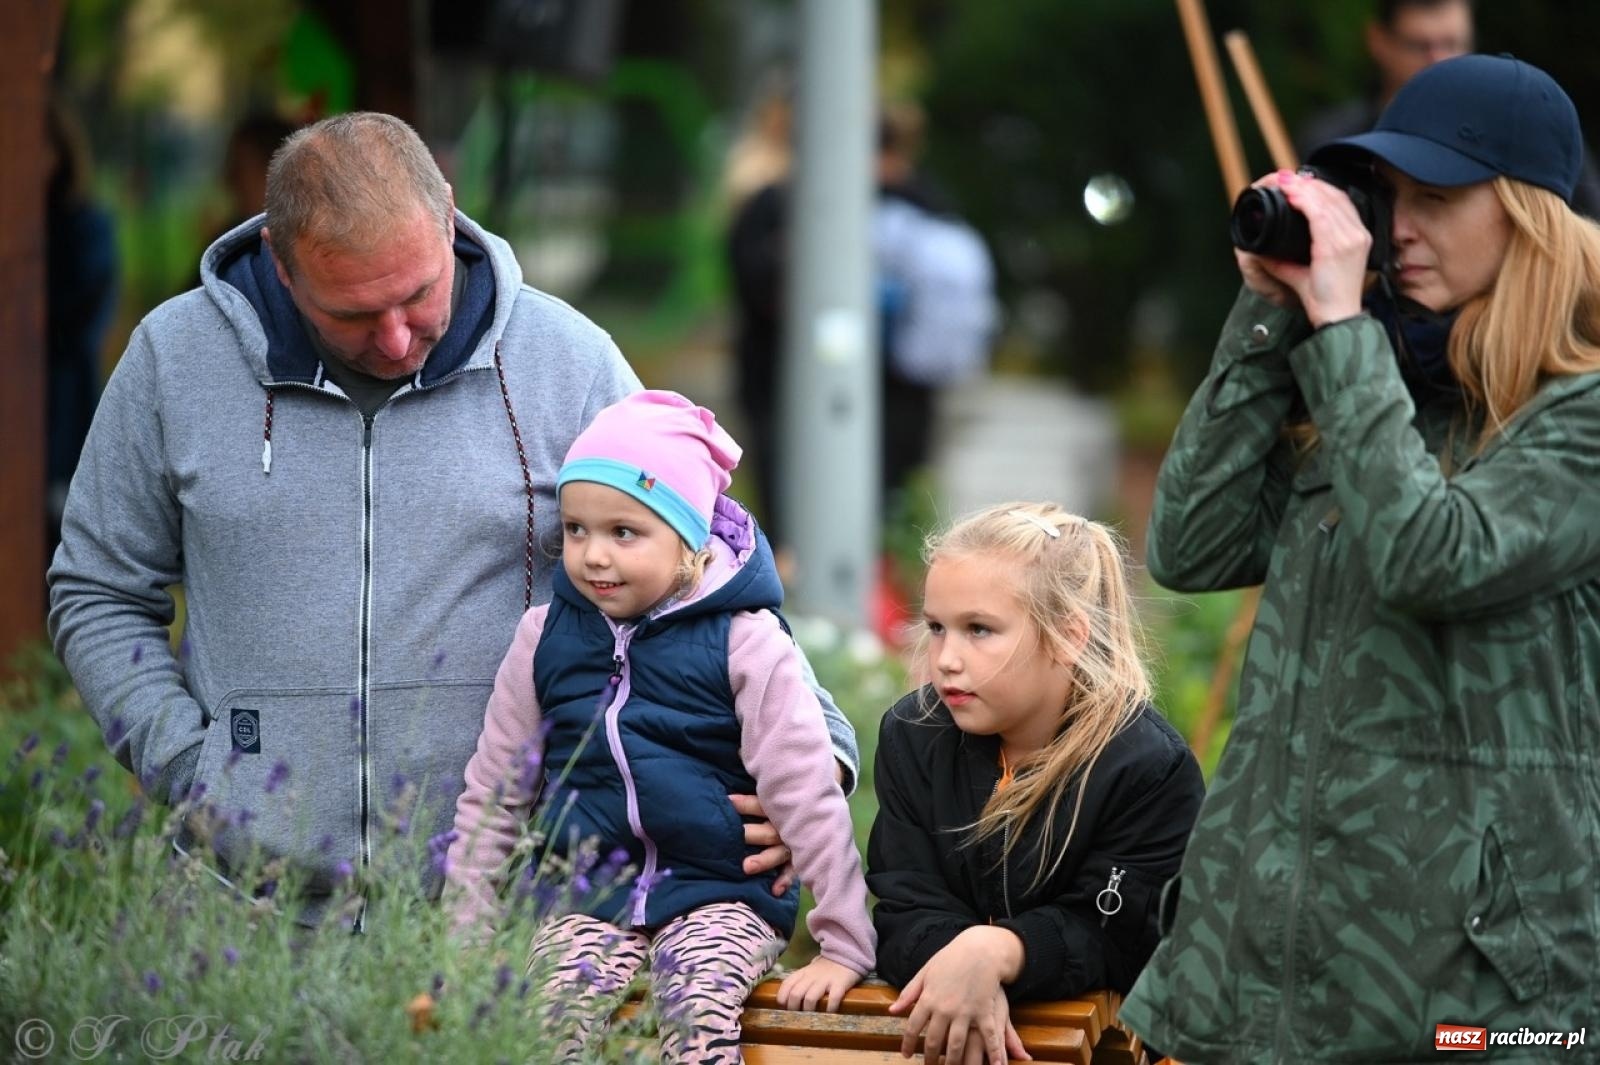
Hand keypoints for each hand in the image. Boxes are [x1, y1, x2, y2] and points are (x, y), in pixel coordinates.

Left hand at [728, 793, 794, 894]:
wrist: (827, 815)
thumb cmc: (789, 807)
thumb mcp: (777, 798)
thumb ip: (760, 797)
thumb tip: (730, 788)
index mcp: (781, 810)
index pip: (762, 805)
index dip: (746, 804)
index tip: (728, 802)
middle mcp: (788, 828)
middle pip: (769, 831)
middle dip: (752, 834)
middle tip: (737, 836)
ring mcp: (795, 845)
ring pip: (779, 853)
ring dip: (764, 860)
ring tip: (746, 867)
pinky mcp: (801, 859)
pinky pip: (794, 871)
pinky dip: (785, 880)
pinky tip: (775, 890)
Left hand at [776, 956, 860, 1011]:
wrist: (847, 954)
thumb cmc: (825, 968)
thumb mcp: (809, 971)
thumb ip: (799, 982)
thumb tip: (787, 999)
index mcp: (803, 973)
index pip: (787, 985)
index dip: (782, 998)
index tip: (784, 1008)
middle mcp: (811, 977)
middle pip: (795, 994)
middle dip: (794, 1009)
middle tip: (797, 1017)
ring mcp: (826, 980)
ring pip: (810, 998)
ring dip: (809, 1011)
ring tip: (812, 1018)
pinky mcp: (840, 984)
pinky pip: (833, 999)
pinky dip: (829, 1009)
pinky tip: (829, 1013)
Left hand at [888, 926, 1025, 1064]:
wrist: (979, 948)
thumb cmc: (951, 958)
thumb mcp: (926, 972)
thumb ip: (909, 993)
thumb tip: (892, 1010)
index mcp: (928, 998)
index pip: (913, 1027)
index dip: (908, 1044)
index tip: (906, 1055)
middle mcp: (944, 1008)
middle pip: (934, 1041)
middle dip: (930, 1058)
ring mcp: (965, 1011)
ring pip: (956, 1044)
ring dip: (953, 1062)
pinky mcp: (984, 1011)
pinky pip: (987, 1037)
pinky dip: (992, 1054)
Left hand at [1243, 169, 1370, 326]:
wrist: (1336, 317)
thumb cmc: (1325, 300)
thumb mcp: (1304, 273)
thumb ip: (1285, 261)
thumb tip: (1263, 252)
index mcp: (1357, 238)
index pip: (1341, 202)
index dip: (1320, 189)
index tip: (1299, 184)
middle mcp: (1357, 234)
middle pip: (1334, 196)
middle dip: (1309, 184)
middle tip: (1286, 178)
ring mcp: (1350, 239)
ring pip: (1326, 202)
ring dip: (1303, 189)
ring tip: (1284, 182)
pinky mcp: (1337, 246)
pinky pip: (1320, 215)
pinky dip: (1304, 201)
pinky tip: (1291, 195)